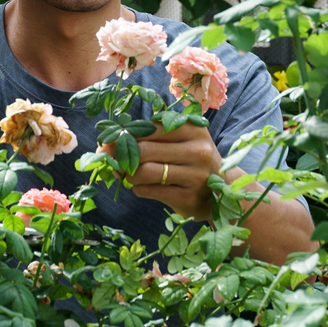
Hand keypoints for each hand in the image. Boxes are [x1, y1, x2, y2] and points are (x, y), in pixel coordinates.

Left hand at [104, 123, 221, 220]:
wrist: (222, 191)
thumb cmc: (192, 162)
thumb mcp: (180, 142)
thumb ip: (149, 138)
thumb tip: (105, 146)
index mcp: (194, 129)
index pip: (149, 128)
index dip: (123, 136)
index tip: (108, 144)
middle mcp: (198, 150)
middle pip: (144, 150)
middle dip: (122, 157)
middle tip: (114, 162)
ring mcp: (195, 176)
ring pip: (144, 172)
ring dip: (129, 175)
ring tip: (130, 176)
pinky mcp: (188, 198)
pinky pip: (149, 191)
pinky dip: (138, 188)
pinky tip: (143, 187)